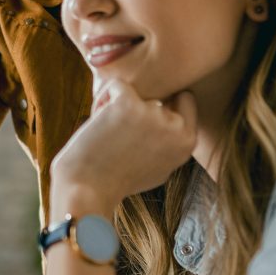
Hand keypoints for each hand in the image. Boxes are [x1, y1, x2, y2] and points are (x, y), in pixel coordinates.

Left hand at [49, 82, 196, 213]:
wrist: (88, 189)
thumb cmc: (118, 180)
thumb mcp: (160, 166)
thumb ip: (170, 142)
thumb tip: (172, 112)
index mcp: (187, 142)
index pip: (185, 99)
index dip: (162, 104)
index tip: (140, 120)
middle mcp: (176, 128)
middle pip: (155, 96)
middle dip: (137, 107)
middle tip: (119, 133)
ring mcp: (153, 114)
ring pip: (135, 90)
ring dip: (116, 105)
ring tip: (106, 132)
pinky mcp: (128, 105)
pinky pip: (116, 85)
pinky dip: (103, 98)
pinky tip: (96, 120)